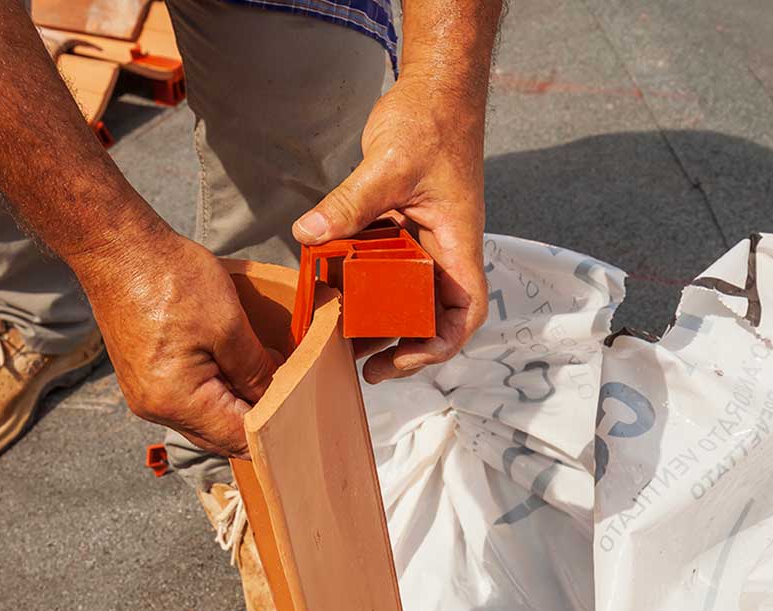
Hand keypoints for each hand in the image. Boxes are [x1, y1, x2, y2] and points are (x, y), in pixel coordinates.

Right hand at [70, 228, 279, 457]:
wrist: (118, 250)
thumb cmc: (170, 279)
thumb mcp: (229, 325)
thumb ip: (256, 370)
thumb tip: (275, 398)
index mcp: (175, 400)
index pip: (237, 438)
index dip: (274, 431)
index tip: (304, 417)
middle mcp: (155, 408)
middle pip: (219, 436)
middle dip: (256, 420)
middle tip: (293, 397)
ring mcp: (145, 395)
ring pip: (204, 419)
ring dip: (236, 404)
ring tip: (266, 376)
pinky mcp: (143, 378)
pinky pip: (188, 400)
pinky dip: (215, 391)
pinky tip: (235, 366)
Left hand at [292, 74, 488, 383]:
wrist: (436, 89)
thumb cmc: (432, 123)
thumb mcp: (389, 166)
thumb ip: (351, 203)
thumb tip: (309, 234)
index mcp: (457, 245)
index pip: (463, 313)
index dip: (438, 346)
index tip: (401, 360)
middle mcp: (443, 249)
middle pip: (430, 313)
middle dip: (399, 342)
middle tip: (358, 359)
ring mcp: (422, 238)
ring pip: (404, 292)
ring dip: (377, 315)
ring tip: (340, 335)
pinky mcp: (401, 224)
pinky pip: (383, 261)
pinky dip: (361, 277)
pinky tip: (330, 284)